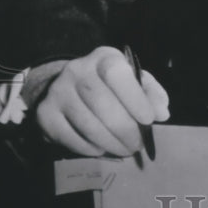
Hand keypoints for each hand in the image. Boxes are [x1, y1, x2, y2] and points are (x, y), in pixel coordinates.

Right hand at [33, 46, 169, 155]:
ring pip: (88, 124)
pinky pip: (71, 138)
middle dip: (125, 130)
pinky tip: (102, 148)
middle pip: (102, 104)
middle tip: (137, 145)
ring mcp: (58, 92)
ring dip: (111, 143)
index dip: (134, 98)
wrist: (70, 86)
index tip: (148, 119)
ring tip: (124, 149)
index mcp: (103, 58)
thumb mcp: (133, 81)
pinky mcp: (45, 114)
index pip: (116, 73)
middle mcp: (76, 70)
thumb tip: (162, 113)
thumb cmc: (111, 85)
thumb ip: (151, 93)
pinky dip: (90, 148)